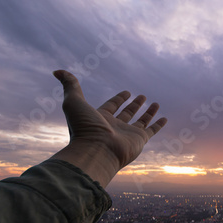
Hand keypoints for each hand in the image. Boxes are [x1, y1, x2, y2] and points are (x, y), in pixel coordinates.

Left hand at [51, 70, 166, 186]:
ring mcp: (127, 134)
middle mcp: (115, 127)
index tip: (127, 92)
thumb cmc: (84, 128)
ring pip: (140, 121)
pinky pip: (151, 131)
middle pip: (126, 113)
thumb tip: (57, 71)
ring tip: (155, 103)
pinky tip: (164, 118)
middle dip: (134, 105)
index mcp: (100, 118)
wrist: (97, 151)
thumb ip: (70, 85)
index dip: (119, 98)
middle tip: (141, 96)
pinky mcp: (139, 140)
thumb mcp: (73, 101)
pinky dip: (158, 125)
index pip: (112, 106)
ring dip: (147, 113)